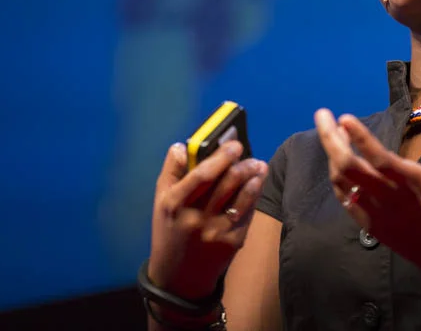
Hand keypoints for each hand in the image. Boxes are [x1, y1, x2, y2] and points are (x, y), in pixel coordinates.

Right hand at [148, 141, 267, 300]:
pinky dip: (254, 195)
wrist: (178, 276)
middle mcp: (196, 218)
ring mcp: (217, 231)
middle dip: (243, 164)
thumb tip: (183, 146)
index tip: (234, 144)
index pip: (202, 175)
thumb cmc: (170, 231)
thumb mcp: (161, 201)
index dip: (221, 157)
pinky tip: (256, 184)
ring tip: (259, 166)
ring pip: (242, 197)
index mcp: (175, 204)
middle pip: (226, 183)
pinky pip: (248, 212)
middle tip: (250, 155)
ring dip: (254, 177)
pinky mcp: (233, 242)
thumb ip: (171, 171)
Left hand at [315, 109, 420, 301]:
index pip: (380, 158)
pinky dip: (336, 179)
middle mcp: (389, 198)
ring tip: (331, 132)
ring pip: (343, 182)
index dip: (361, 138)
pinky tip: (335, 164)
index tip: (344, 117)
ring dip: (332, 155)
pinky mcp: (372, 225)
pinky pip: (346, 200)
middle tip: (322, 115)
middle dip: (331, 139)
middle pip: (350, 167)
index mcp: (412, 184)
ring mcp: (377, 213)